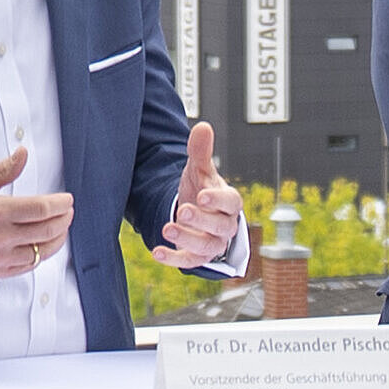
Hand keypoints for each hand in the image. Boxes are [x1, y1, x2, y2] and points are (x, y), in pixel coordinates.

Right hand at [0, 145, 73, 281]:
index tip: (66, 199)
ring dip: (57, 239)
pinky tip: (44, 244)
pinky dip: (42, 254)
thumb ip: (4, 170)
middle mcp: (0, 238)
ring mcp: (0, 258)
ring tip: (61, 227)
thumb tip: (23, 154)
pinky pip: (29, 265)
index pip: (42, 208)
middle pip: (48, 230)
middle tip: (67, 211)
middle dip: (64, 219)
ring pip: (42, 251)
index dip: (60, 204)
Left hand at [156, 120, 243, 269]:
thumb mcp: (199, 170)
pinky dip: (174, 259)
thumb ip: (201, 151)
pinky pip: (189, 261)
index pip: (231, 203)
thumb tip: (203, 127)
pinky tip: (157, 252)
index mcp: (228, 203)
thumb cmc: (201, 189)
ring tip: (167, 228)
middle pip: (220, 227)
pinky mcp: (197, 257)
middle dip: (202, 221)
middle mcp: (224, 225)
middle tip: (183, 211)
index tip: (203, 195)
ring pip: (206, 247)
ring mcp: (212, 243)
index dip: (218, 200)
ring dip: (187, 240)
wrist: (197, 213)